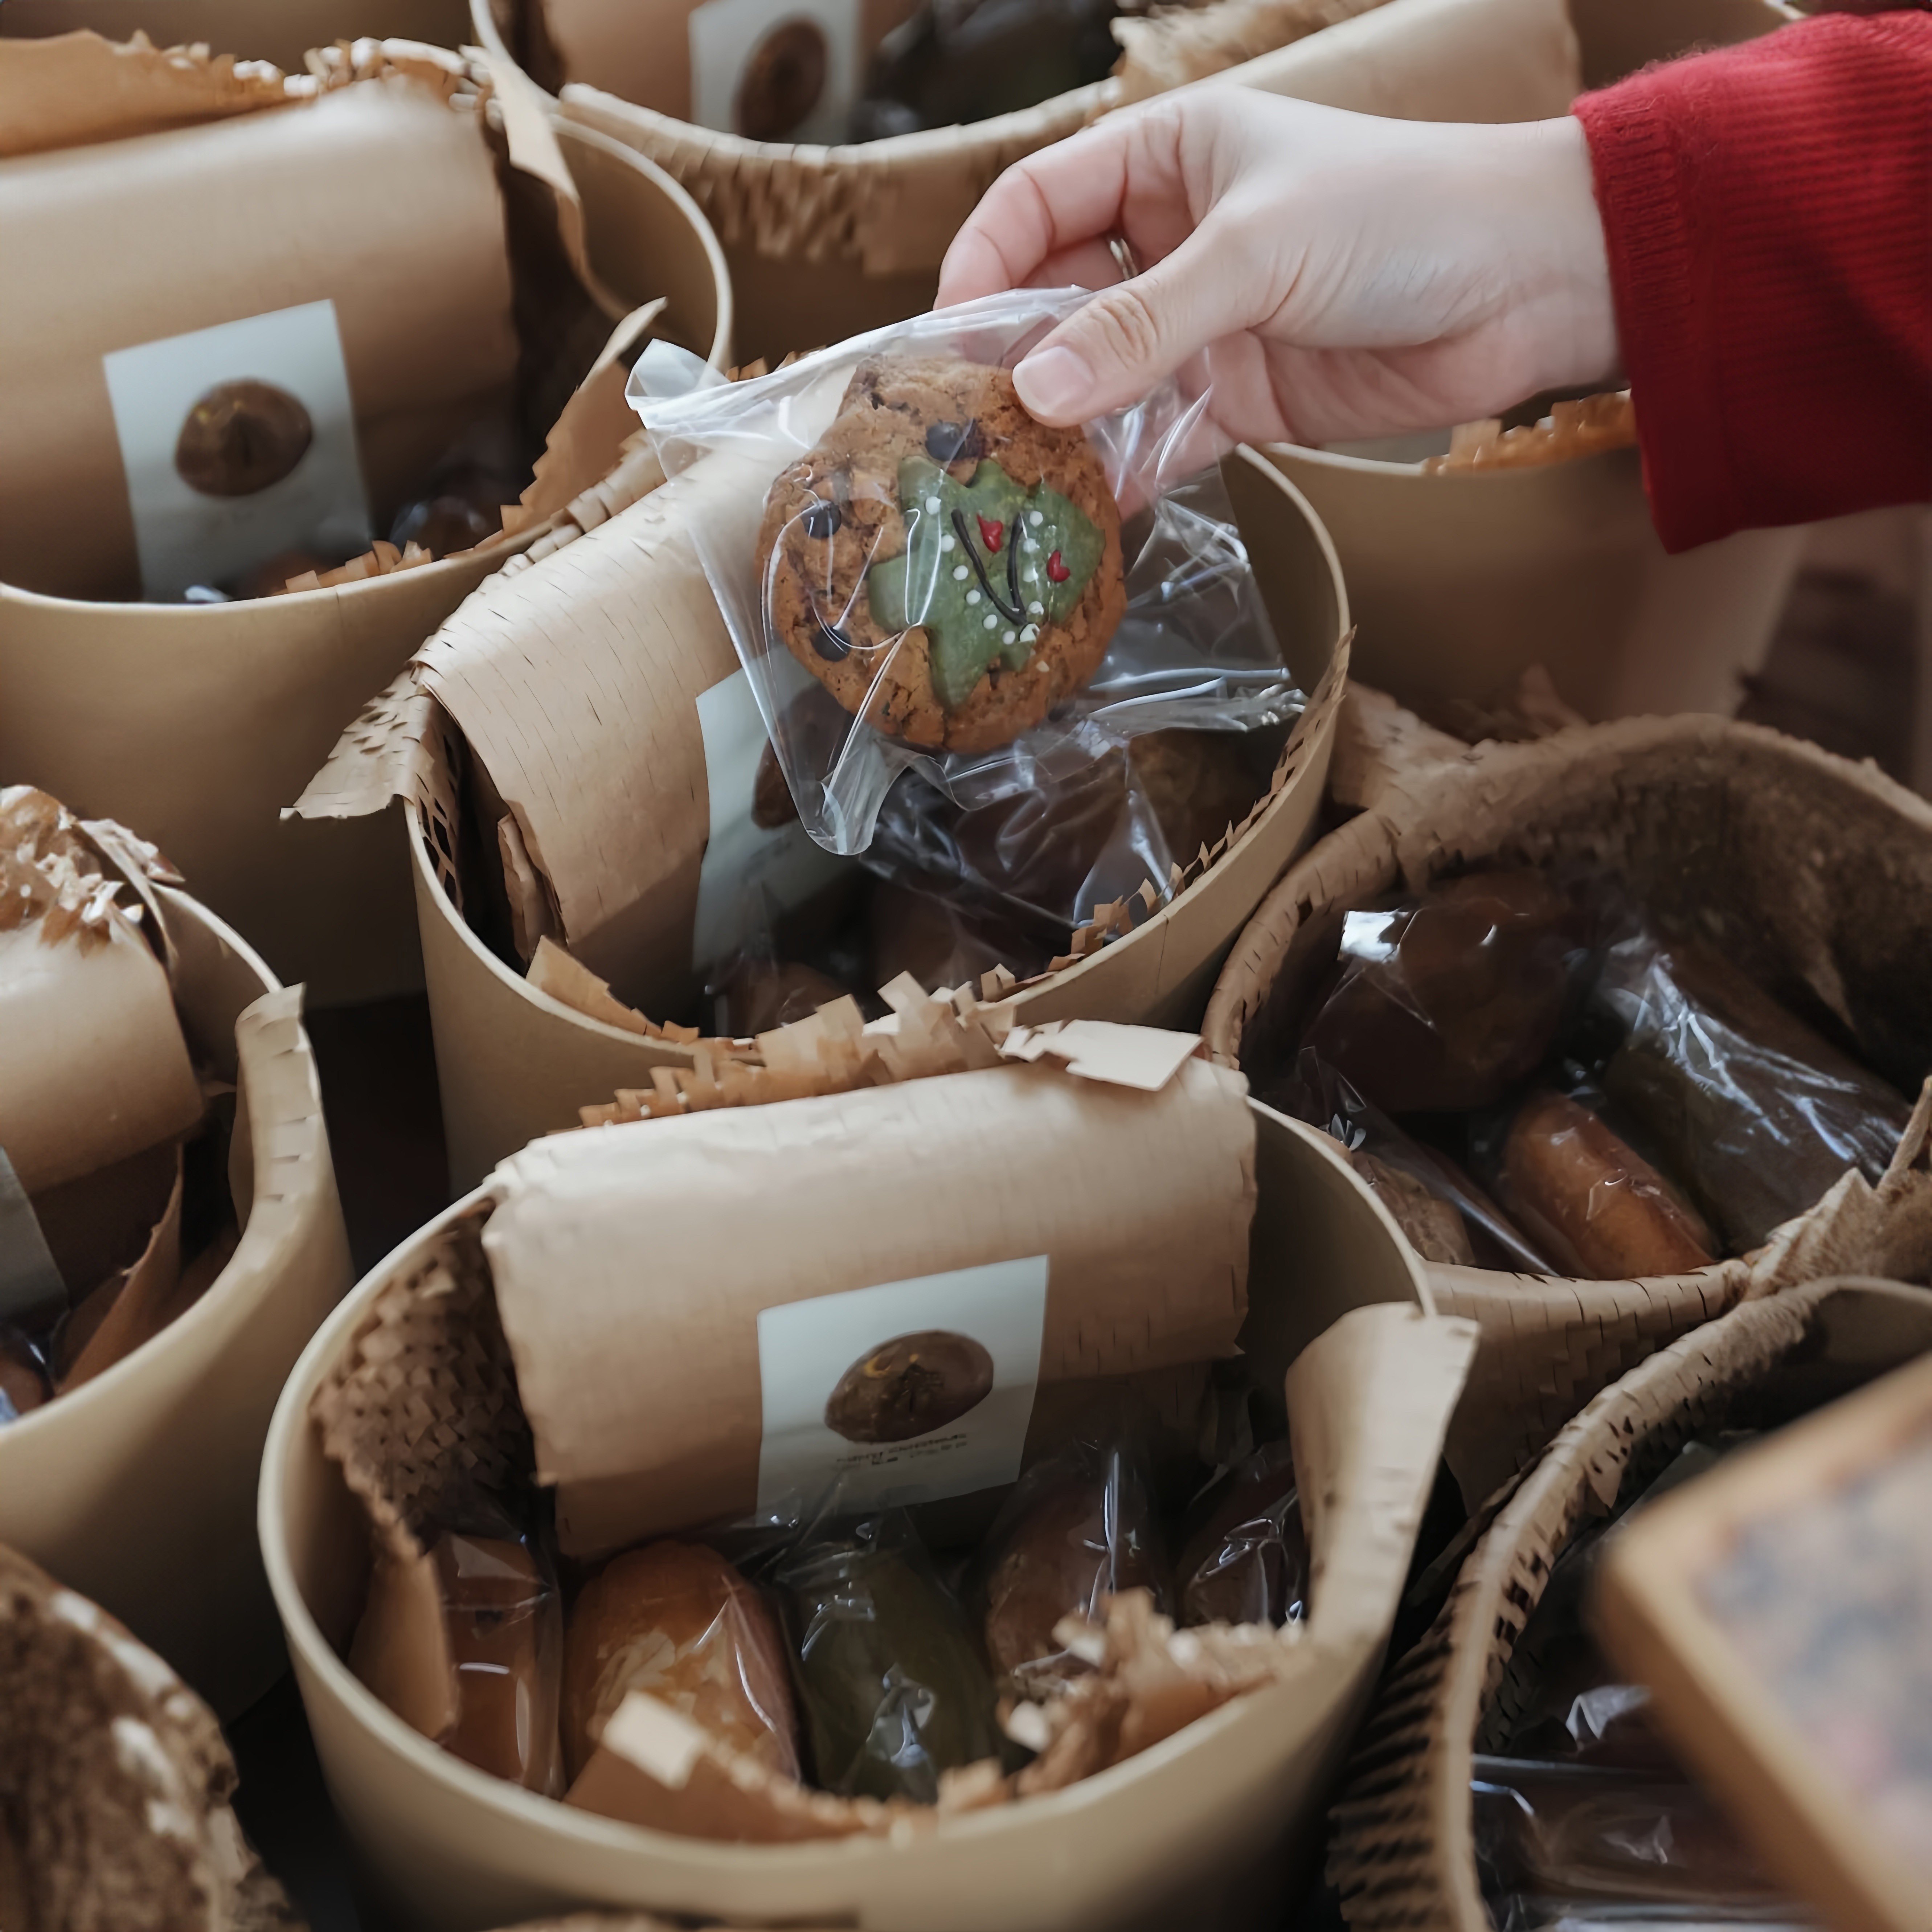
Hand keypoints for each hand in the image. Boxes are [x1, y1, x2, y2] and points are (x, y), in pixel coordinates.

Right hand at [937, 87, 1618, 445]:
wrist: (1525, 286)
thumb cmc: (1401, 216)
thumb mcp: (1254, 252)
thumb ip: (1140, 324)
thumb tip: (1034, 390)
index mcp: (1166, 160)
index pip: (1037, 203)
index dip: (983, 264)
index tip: (946, 339)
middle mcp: (1170, 240)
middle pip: (1055, 300)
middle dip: (1014, 362)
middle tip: (968, 430)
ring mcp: (1200, 325)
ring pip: (1100, 379)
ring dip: (1061, 430)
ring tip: (1010, 485)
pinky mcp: (1236, 399)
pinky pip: (1155, 440)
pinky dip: (1122, 475)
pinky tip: (1083, 513)